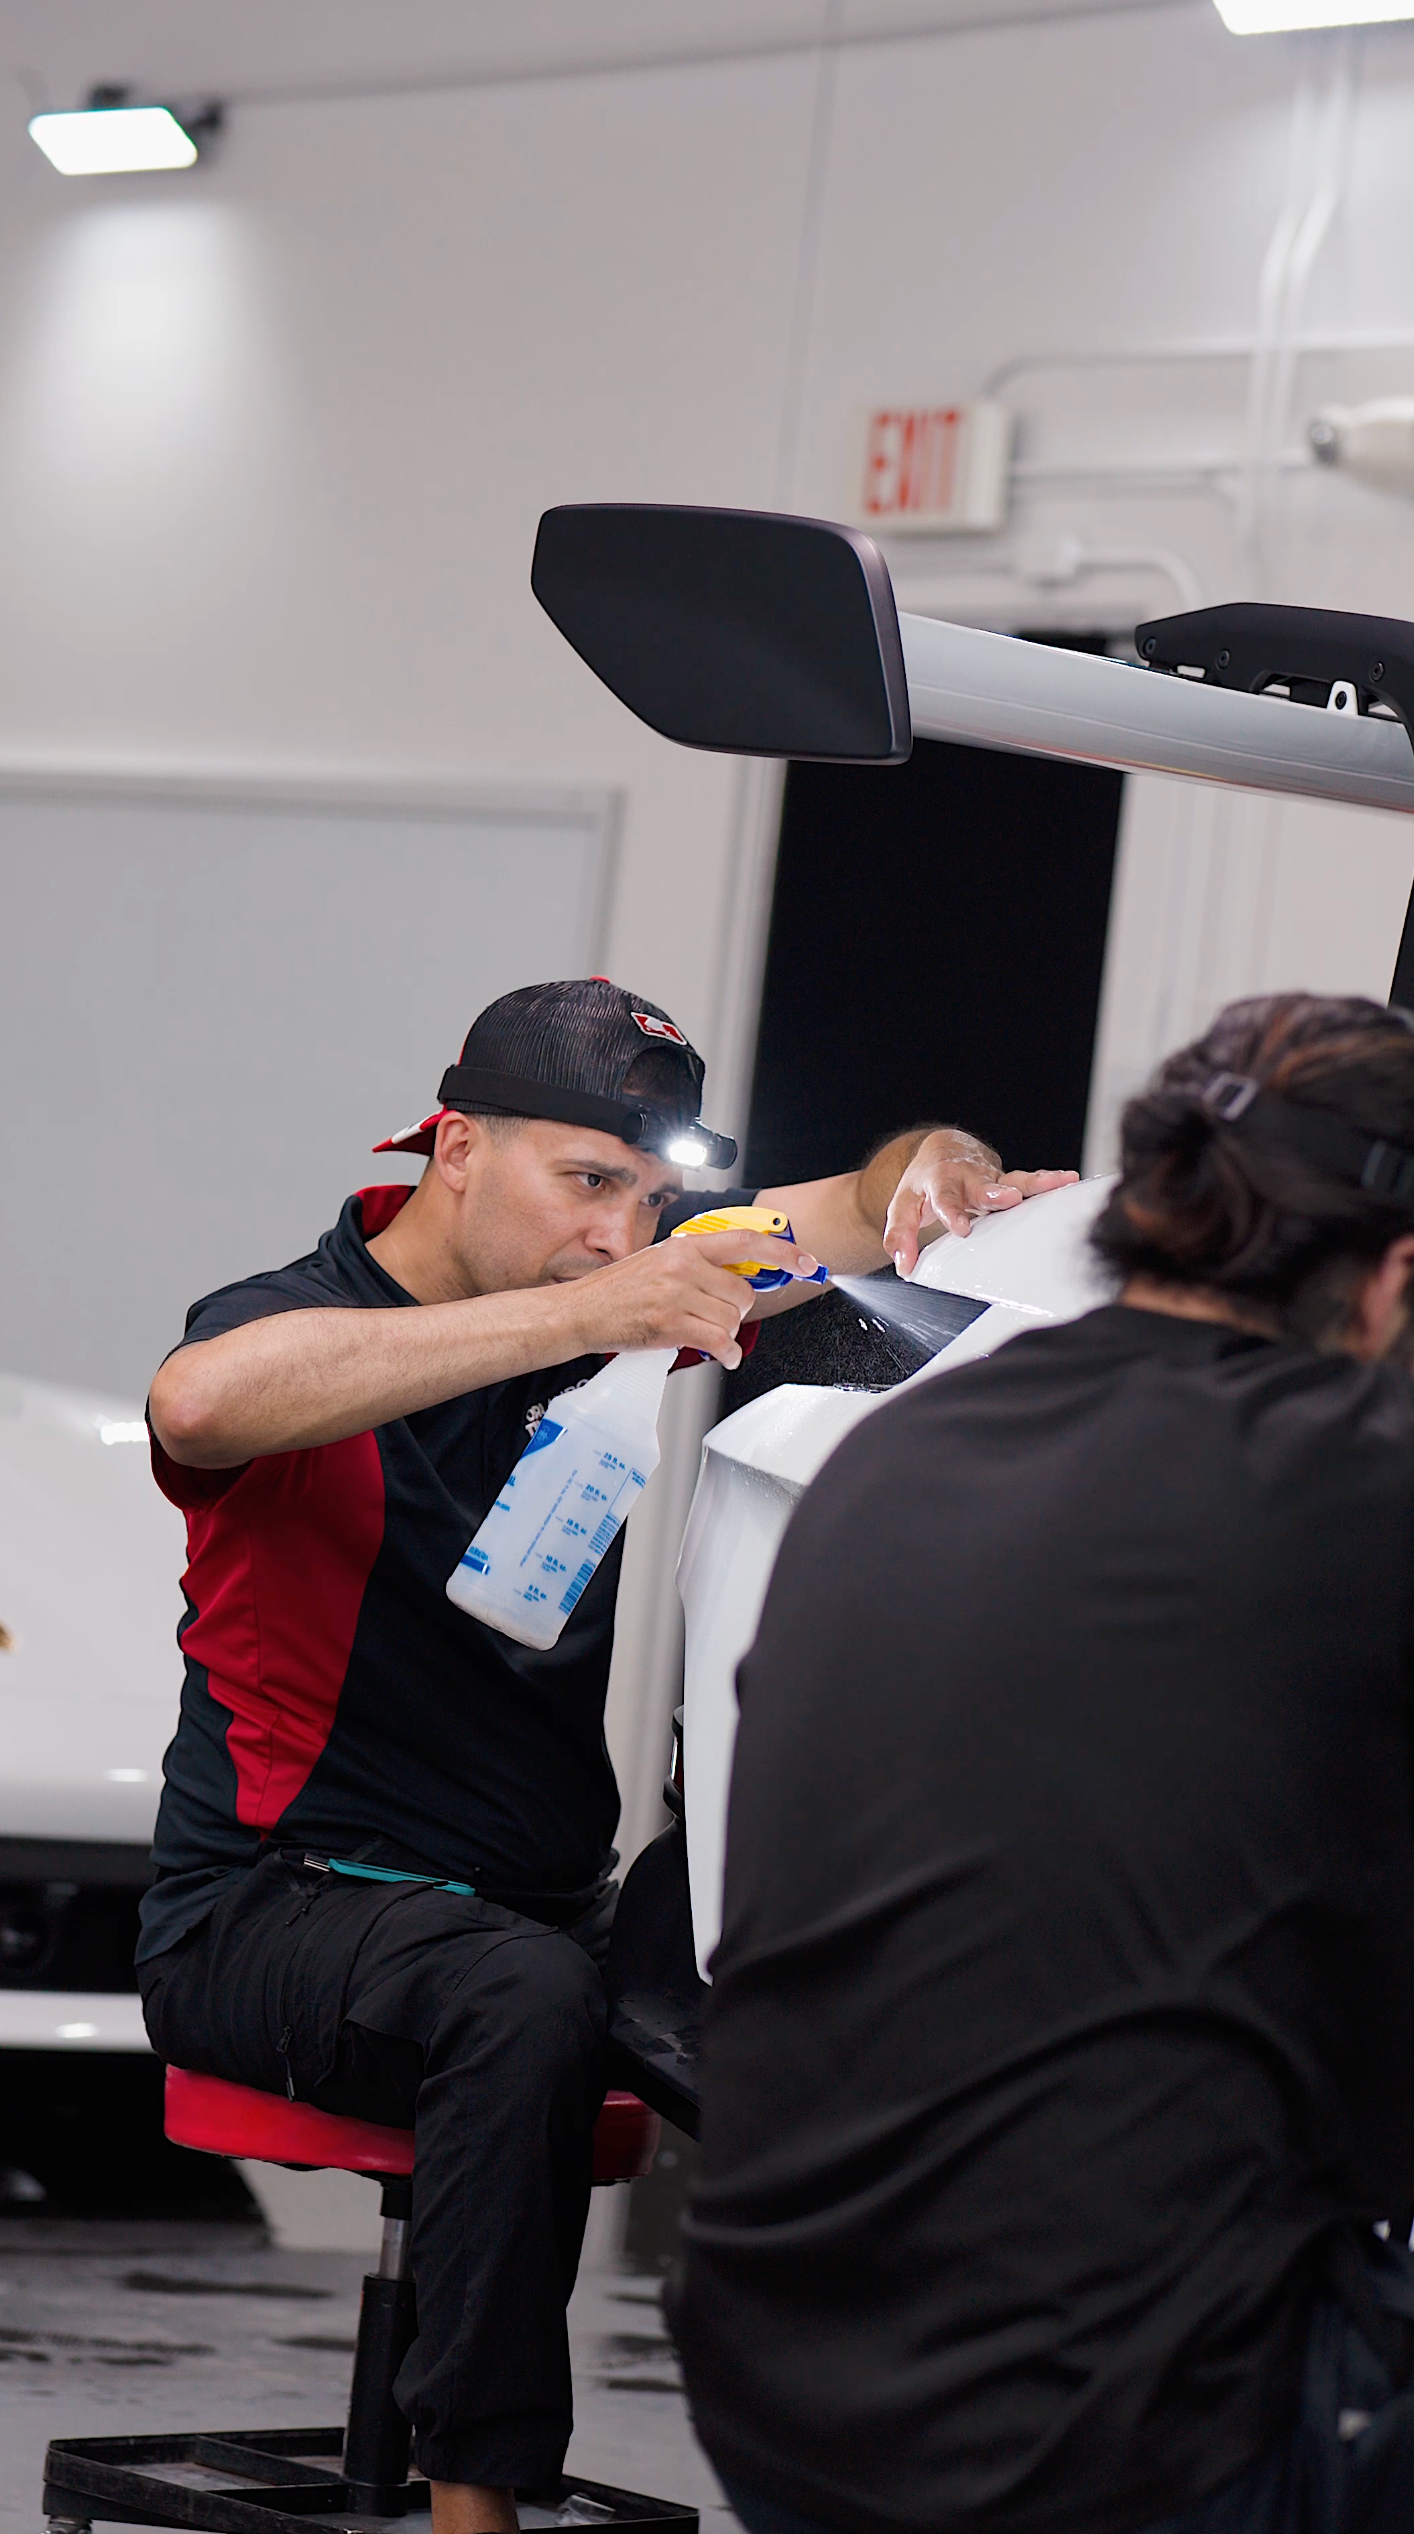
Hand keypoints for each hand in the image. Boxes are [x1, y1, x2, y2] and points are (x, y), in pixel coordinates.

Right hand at [559, 1232, 817, 1370]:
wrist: (579, 1311)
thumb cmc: (615, 1291)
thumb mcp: (658, 1262)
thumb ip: (696, 1265)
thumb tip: (737, 1276)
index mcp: (683, 1246)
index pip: (746, 1241)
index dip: (783, 1252)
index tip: (807, 1262)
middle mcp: (683, 1266)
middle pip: (743, 1291)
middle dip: (737, 1310)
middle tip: (715, 1317)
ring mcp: (677, 1294)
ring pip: (733, 1318)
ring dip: (726, 1333)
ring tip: (703, 1333)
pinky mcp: (671, 1324)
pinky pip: (720, 1340)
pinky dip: (727, 1353)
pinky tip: (720, 1354)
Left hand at [884, 1133, 1078, 1276]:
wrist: (941, 1151)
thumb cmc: (922, 1184)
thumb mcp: (903, 1207)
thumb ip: (899, 1236)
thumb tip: (904, 1267)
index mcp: (940, 1182)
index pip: (945, 1198)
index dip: (953, 1212)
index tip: (962, 1228)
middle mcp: (968, 1176)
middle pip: (982, 1184)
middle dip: (995, 1192)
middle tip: (1008, 1199)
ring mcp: (992, 1178)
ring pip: (1014, 1178)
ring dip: (1036, 1181)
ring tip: (1060, 1181)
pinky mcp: (1009, 1182)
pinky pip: (1030, 1182)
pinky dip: (1049, 1181)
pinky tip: (1070, 1181)